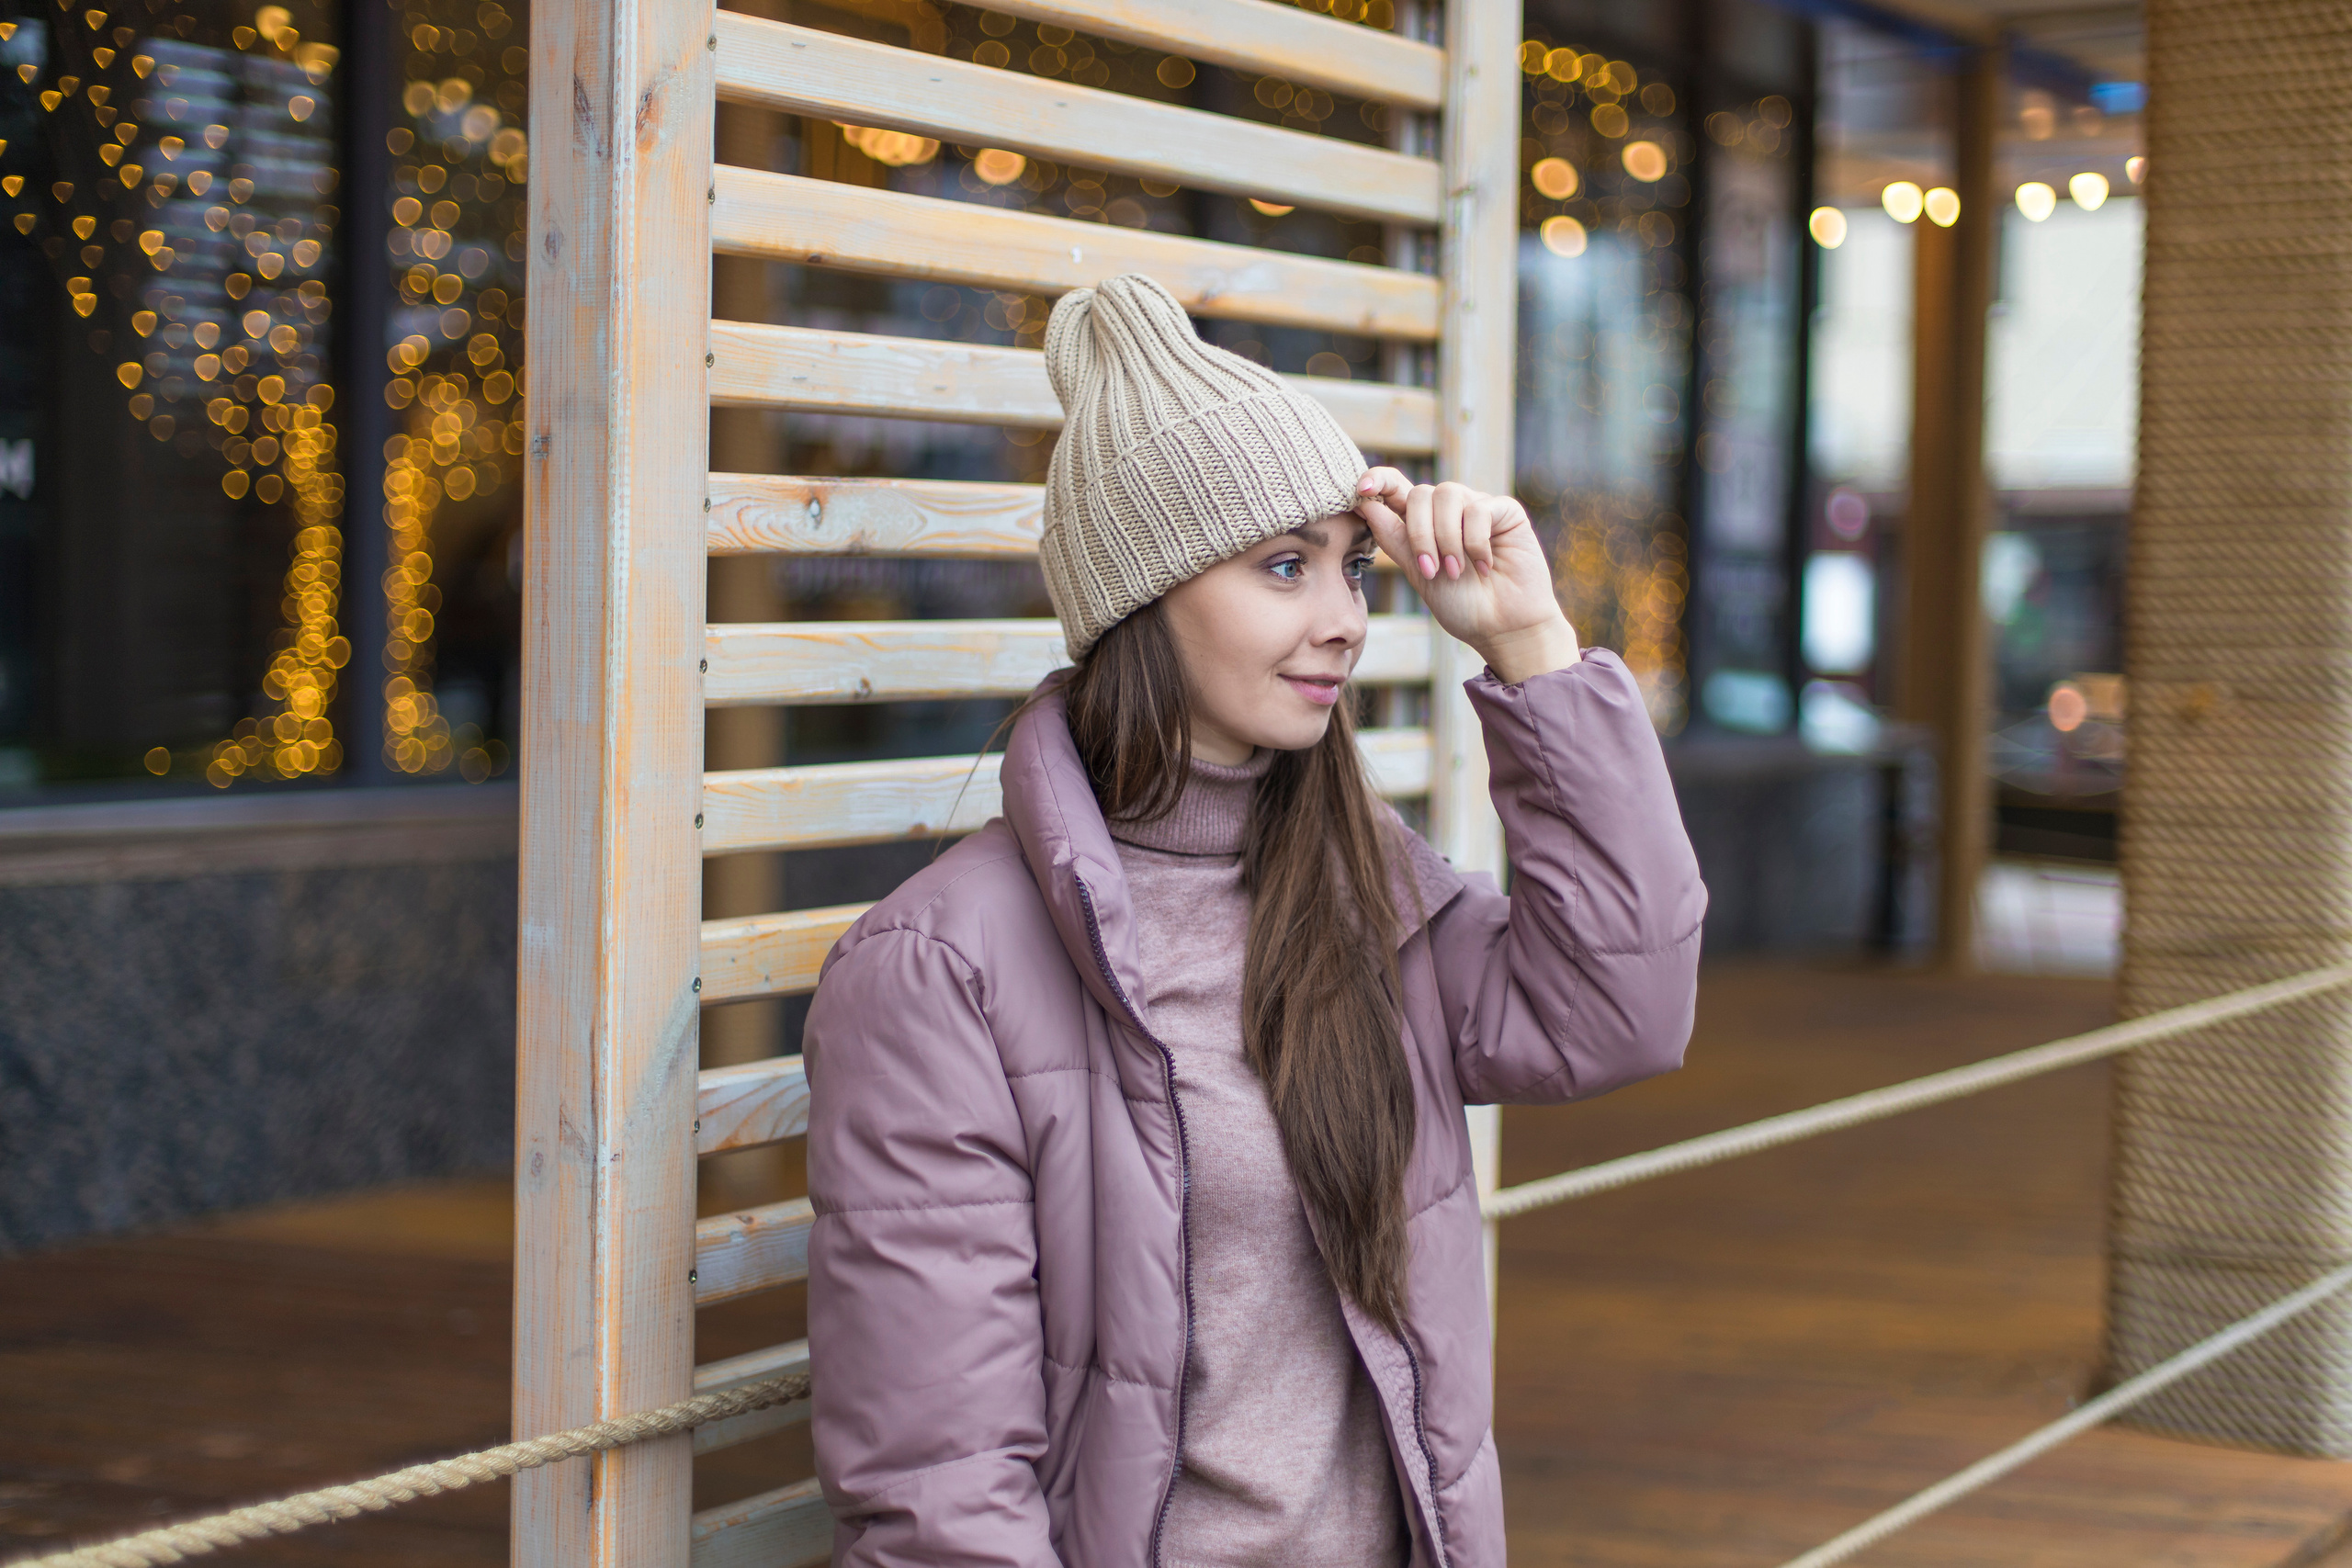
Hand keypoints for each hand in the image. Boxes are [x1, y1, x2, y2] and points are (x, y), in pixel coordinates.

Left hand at [1350, 469, 1579, 683]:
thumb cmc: (1461, 605)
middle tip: (1431, 569)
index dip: (1378, 480)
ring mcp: (1477, 507)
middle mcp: (1449, 511)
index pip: (1397, 487)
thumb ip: (1395, 538)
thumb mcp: (1418, 573)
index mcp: (1423, 523)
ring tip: (1457, 571)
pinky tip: (1485, 566)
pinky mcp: (1505, 511)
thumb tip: (1365, 505)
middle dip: (1420, 533)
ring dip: (1447, 539)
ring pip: (1448, 495)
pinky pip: (1479, 509)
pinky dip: (1476, 542)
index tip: (1362, 491)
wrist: (1502, 628)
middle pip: (1420, 493)